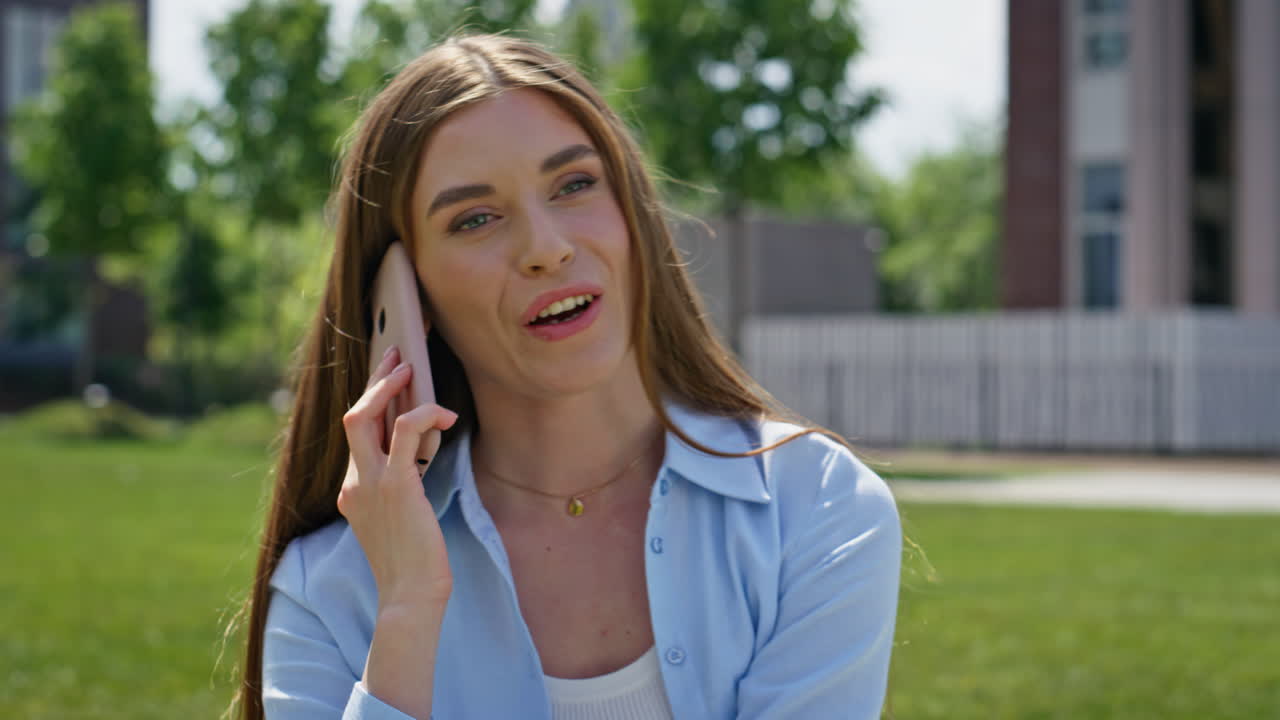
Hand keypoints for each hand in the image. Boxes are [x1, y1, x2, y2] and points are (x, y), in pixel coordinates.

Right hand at [340, 345, 457, 610]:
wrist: (410, 595)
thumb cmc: (414, 562)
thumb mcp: (400, 518)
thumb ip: (400, 486)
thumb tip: (419, 454)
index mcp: (353, 490)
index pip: (357, 434)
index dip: (373, 402)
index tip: (387, 377)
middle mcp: (354, 482)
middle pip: (352, 416)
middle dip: (374, 381)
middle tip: (396, 356)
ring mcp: (369, 483)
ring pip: (365, 416)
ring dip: (389, 386)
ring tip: (412, 368)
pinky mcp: (395, 485)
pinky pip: (407, 431)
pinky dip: (426, 413)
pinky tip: (446, 415)